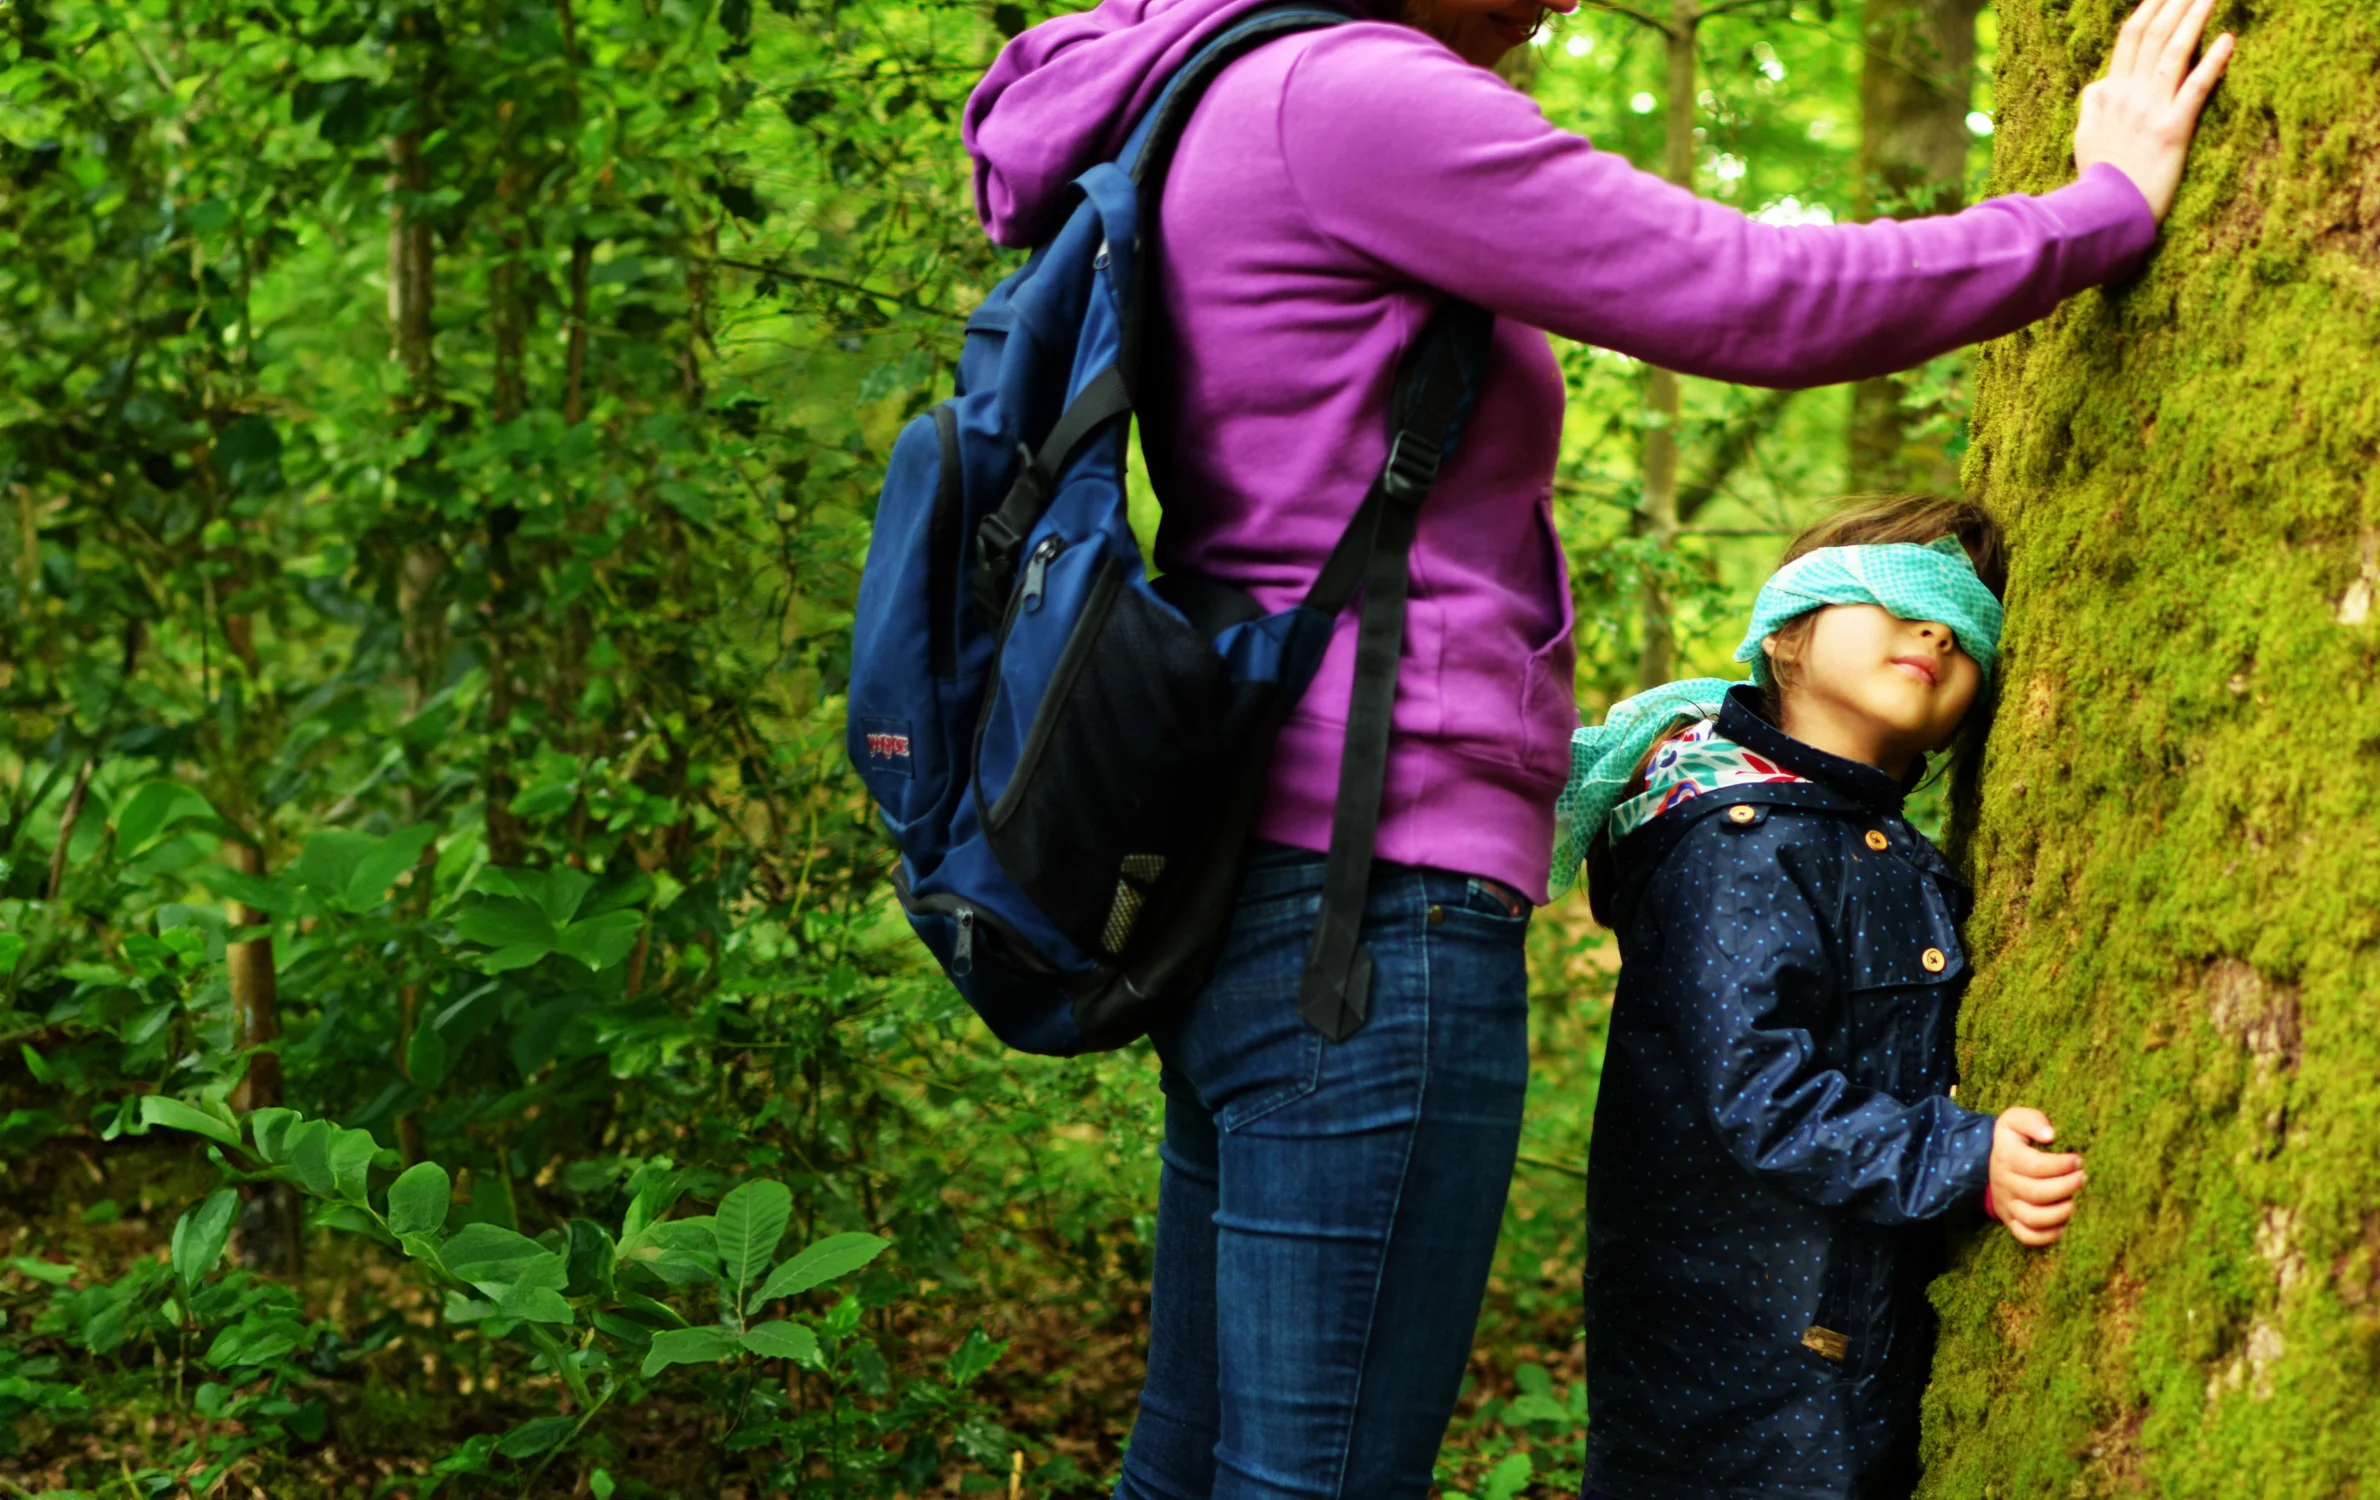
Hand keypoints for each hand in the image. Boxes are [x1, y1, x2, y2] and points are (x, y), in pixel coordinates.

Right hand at [1990, 1107, 2084, 1247]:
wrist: (1994, 1162)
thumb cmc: (2016, 1141)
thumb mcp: (2015, 1121)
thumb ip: (2031, 1120)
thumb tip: (2050, 1134)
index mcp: (2006, 1157)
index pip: (2034, 1166)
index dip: (2061, 1165)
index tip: (2079, 1160)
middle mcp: (2004, 1183)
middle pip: (2036, 1193)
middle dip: (2066, 1187)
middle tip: (2083, 1179)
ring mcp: (2007, 1205)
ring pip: (2032, 1218)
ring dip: (2060, 1213)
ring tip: (2076, 1202)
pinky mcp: (2011, 1221)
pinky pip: (2027, 1236)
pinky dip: (2047, 1235)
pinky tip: (2064, 1224)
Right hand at [2072, 0, 2234, 221]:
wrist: (2103, 212)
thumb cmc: (2097, 177)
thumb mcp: (2085, 135)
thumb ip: (2094, 104)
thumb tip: (2100, 84)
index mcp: (2108, 93)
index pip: (2130, 39)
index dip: (2150, 8)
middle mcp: (2128, 95)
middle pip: (2153, 36)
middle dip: (2175, 3)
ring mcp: (2150, 111)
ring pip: (2173, 54)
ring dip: (2194, 20)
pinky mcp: (2172, 130)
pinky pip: (2195, 89)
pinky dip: (2212, 62)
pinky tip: (2228, 40)